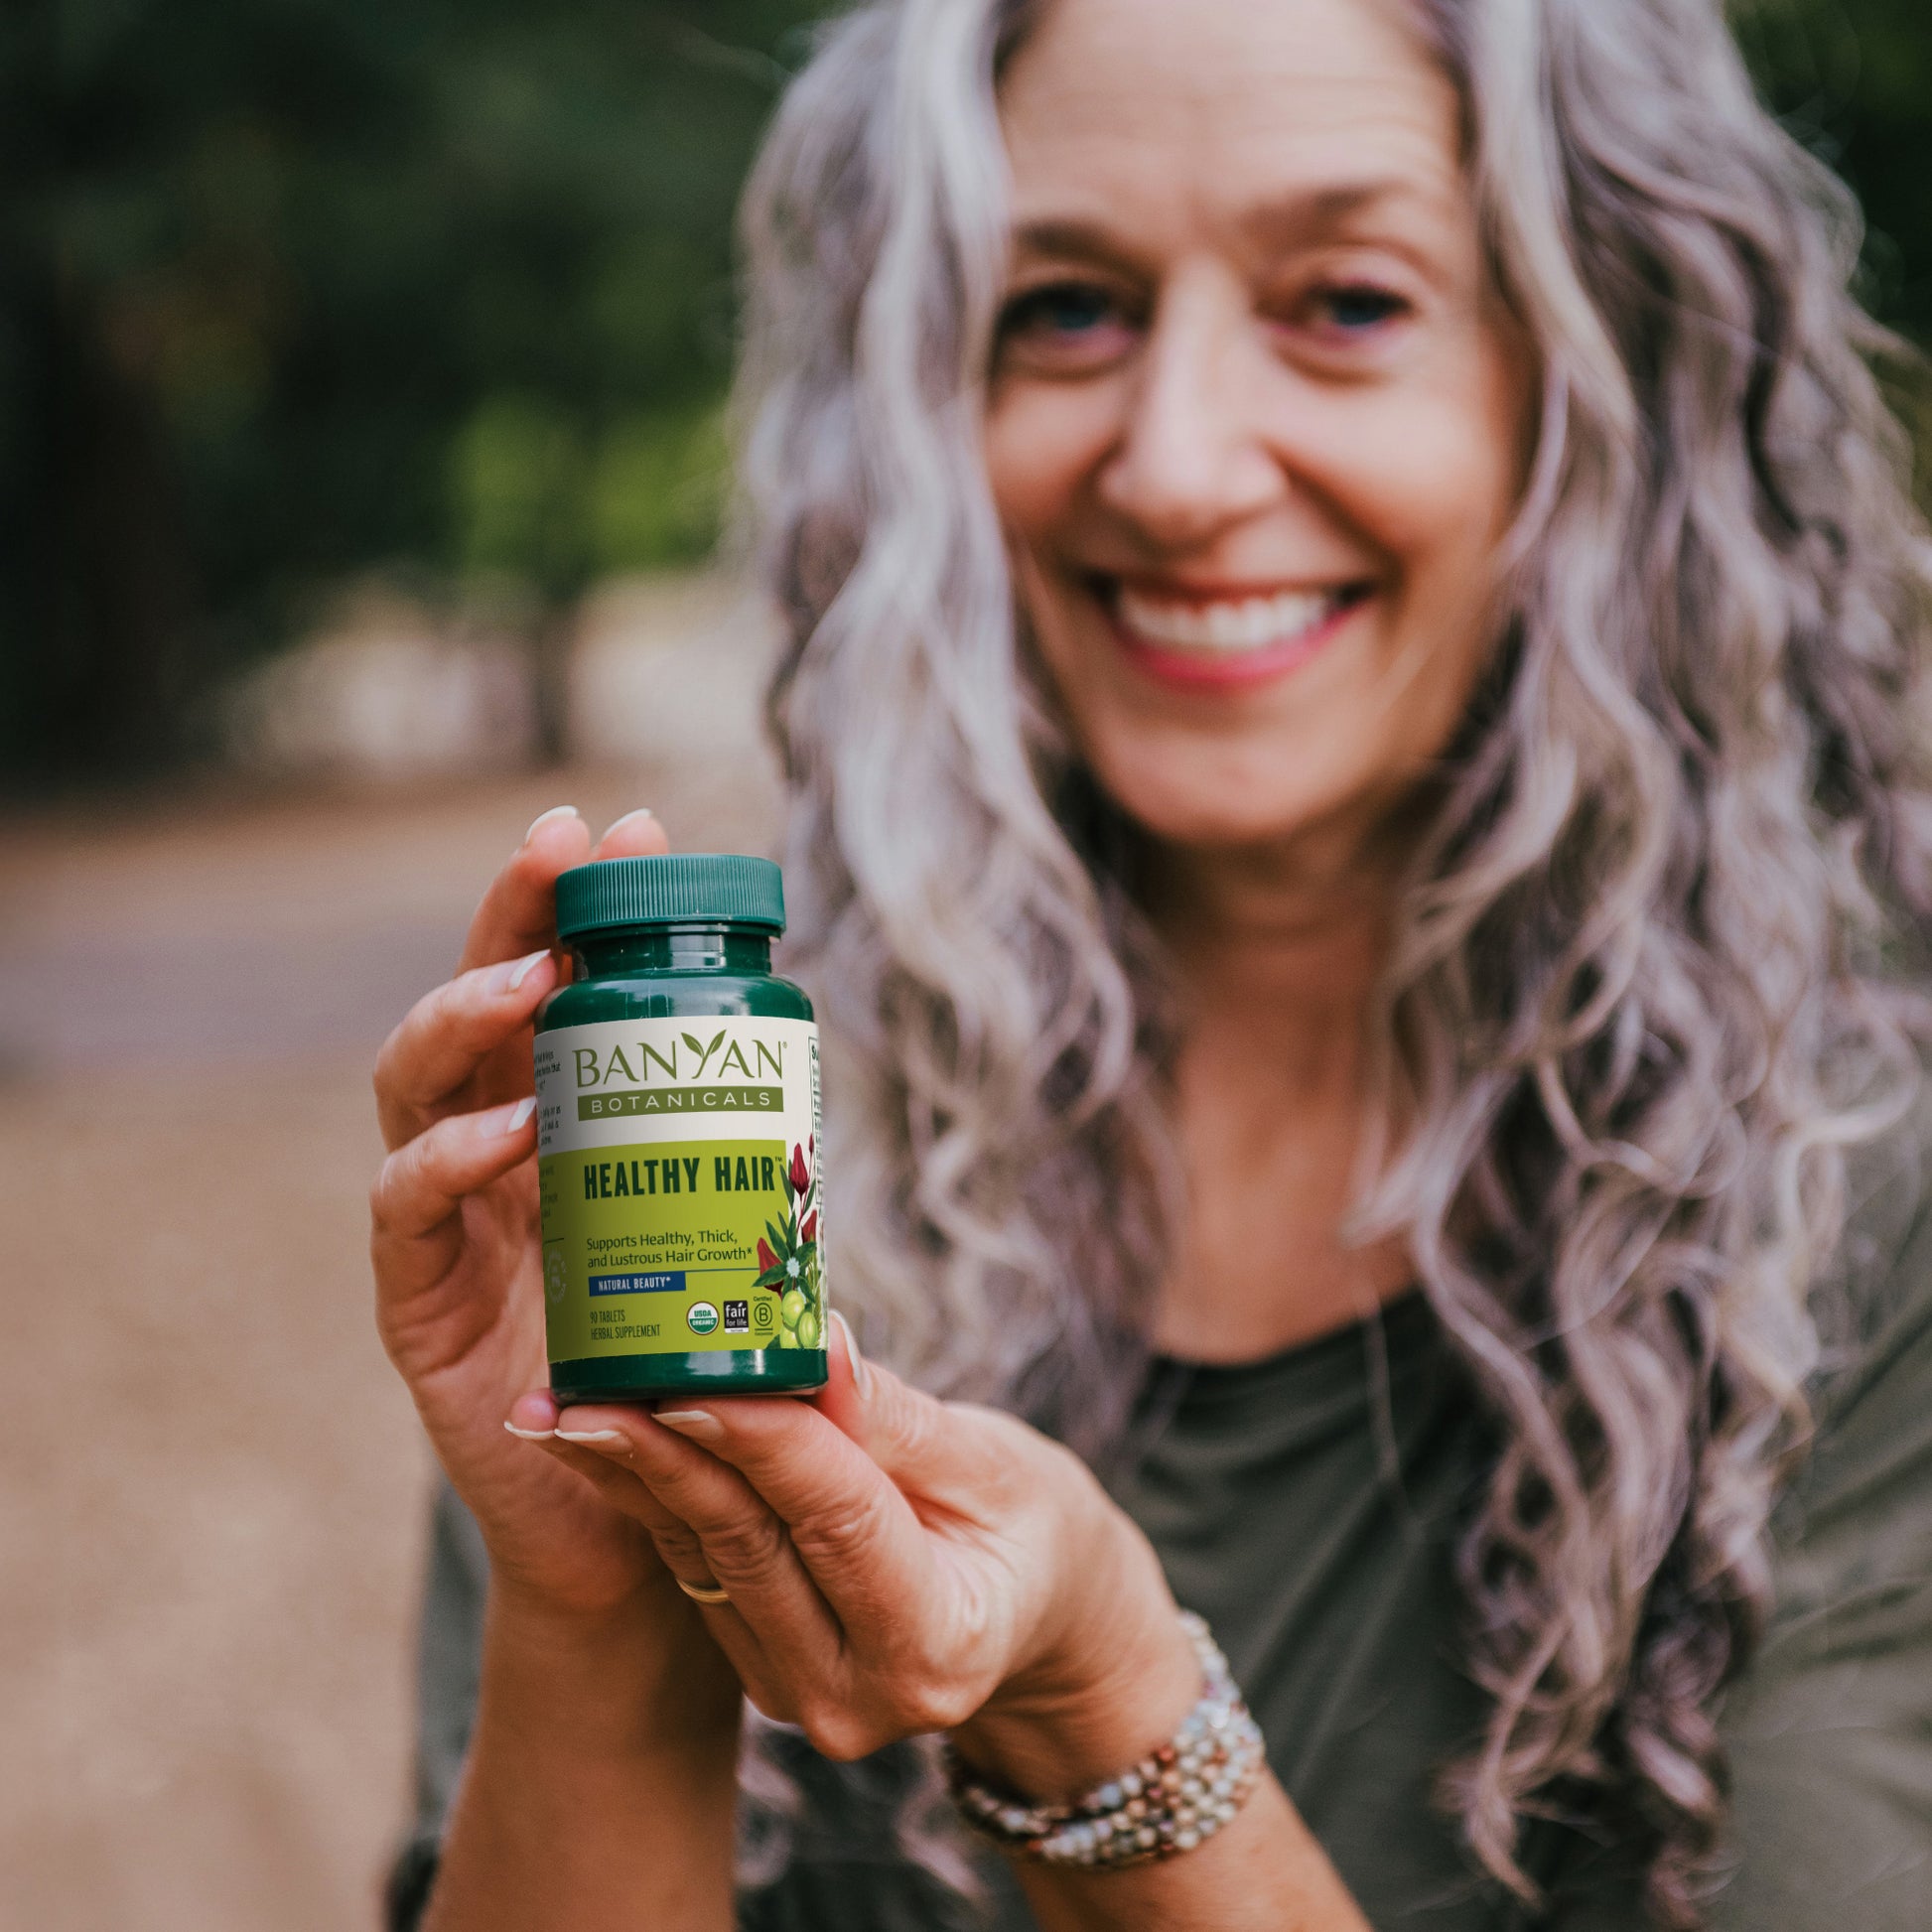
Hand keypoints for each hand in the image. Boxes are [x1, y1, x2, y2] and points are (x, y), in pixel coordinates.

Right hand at [370, 805, 728, 1639]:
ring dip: (465, 1015)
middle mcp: (488, 1158)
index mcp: (557, 1126)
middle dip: (510, 914)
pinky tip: (508, 1133)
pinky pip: (407, 1214)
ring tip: (531, 976)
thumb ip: (734, 1168)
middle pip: (472, 1006)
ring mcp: (444, 1226)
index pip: (548, 990)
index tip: (620, 824)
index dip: (570, 903)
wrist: (642, 1532)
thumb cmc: (686, 1372)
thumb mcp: (718, 1246)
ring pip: (414, 1087)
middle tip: (558, 846)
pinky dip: (448, 1161)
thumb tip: (803, 1078)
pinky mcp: (418, 1307)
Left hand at [503, 1315, 1202, 1794]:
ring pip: (705, 1559)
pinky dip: (654, 1497)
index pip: (838, 1519)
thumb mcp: (992, 1462)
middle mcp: (855, 1694)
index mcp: (937, 1645)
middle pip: (748, 1545)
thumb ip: (892, 1416)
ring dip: (628, 1475)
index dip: (765, 1442)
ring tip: (556, 1403)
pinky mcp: (760, 1668)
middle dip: (659, 1454)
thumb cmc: (1031, 1525)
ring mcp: (799, 1695)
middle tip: (578, 1386)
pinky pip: (701, 1569)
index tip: (691, 1376)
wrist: (1037, 1614)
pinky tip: (597, 1437)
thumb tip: (809, 1336)